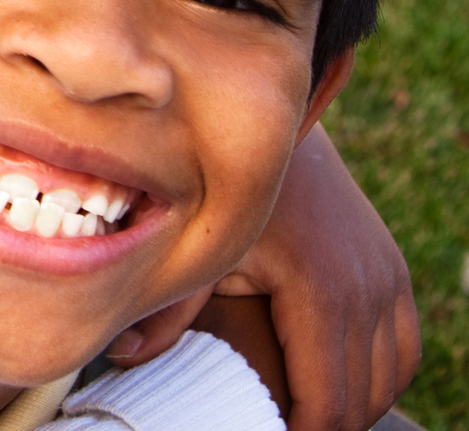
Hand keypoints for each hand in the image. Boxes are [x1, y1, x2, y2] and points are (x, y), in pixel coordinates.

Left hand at [104, 126, 418, 430]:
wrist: (271, 128)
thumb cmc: (223, 186)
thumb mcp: (198, 246)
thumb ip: (168, 307)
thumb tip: (124, 354)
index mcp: (321, 293)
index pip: (327, 402)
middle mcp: (367, 288)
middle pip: (362, 399)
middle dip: (326, 426)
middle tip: (280, 430)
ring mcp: (386, 276)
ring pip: (392, 376)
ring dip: (356, 404)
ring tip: (303, 416)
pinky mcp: (391, 267)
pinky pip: (406, 344)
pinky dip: (380, 373)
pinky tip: (340, 384)